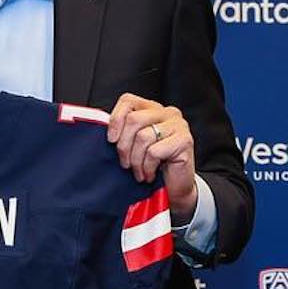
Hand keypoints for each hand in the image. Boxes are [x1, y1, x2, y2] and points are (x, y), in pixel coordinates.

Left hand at [108, 93, 196, 224]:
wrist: (174, 188)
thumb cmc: (152, 166)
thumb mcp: (134, 145)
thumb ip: (123, 132)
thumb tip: (103, 131)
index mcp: (152, 109)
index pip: (128, 101)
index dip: (115, 120)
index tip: (111, 140)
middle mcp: (167, 112)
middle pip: (133, 119)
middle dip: (124, 146)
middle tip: (125, 163)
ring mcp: (178, 125)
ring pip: (143, 137)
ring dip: (136, 160)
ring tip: (138, 172)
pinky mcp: (184, 140)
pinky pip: (155, 151)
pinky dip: (147, 167)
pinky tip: (149, 174)